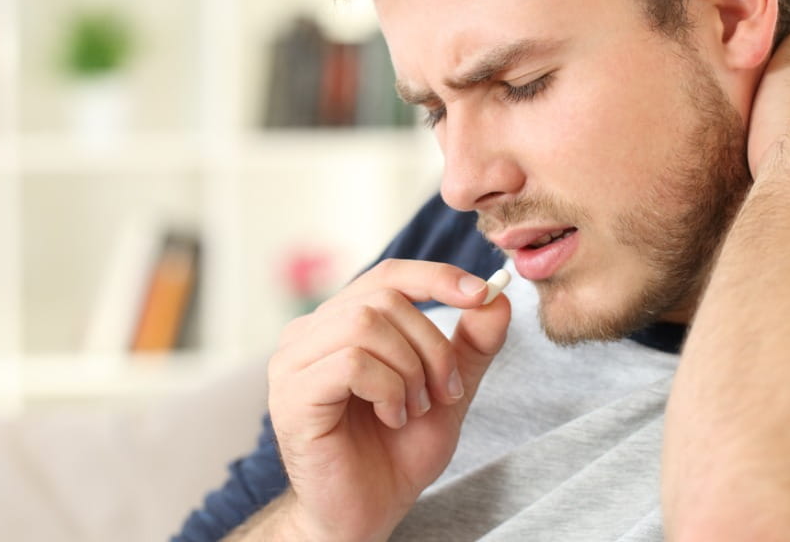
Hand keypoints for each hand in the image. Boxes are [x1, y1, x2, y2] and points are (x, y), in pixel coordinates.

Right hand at [266, 259, 510, 541]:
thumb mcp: (448, 390)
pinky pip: (352, 362)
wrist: (367, 514)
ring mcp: (293, 363)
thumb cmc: (397, 452)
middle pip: (385, 299)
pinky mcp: (291, 396)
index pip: (389, 275)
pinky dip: (388, 389)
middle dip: (431, 345)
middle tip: (444, 392)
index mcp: (341, 323)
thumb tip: (499, 297)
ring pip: (366, 324)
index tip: (482, 294)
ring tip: (414, 409)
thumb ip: (471, 345)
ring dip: (409, 369)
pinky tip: (392, 418)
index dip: (437, 277)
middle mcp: (309, 334)